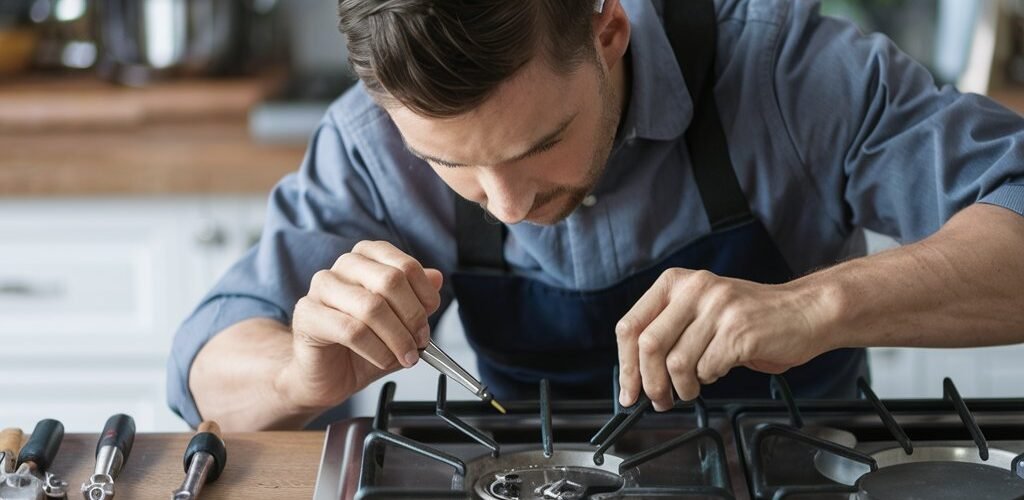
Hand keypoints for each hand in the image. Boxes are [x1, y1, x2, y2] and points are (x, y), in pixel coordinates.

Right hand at [281, 240, 442, 410]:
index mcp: (368, 258)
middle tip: (419, 342)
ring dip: (397, 338)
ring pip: (372, 307)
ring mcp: (322, 288)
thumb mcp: (399, 322)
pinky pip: (352, 331)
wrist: (325, 374)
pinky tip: (383, 360)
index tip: (429, 319)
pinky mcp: (307, 315)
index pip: (406, 265)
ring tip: (405, 356)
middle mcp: (344, 266)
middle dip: (413, 317)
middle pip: (391, 281)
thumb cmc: (359, 346)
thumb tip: (436, 278)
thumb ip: (417, 299)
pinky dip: (377, 350)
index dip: (424, 296)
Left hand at [616, 268, 832, 410]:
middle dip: (649, 383)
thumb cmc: (751, 317)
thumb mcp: (700, 311)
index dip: (625, 365)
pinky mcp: (739, 330)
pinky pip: (707, 369)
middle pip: (649, 346)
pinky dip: (708, 379)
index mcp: (676, 282)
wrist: (805, 311)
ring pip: (676, 362)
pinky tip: (718, 371)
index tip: (627, 389)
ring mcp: (718, 308)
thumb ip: (668, 331)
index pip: (631, 326)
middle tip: (658, 400)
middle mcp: (694, 289)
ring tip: (692, 388)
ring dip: (682, 387)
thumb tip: (634, 373)